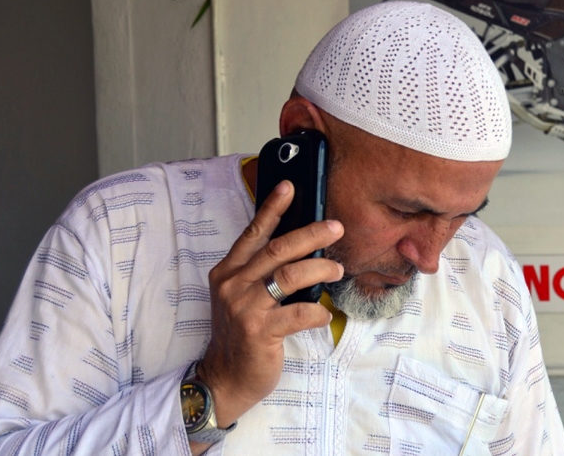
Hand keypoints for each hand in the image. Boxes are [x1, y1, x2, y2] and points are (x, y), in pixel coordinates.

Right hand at [198, 180, 343, 427]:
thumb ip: (260, 273)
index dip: (272, 209)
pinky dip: (316, 312)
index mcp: (228, 272)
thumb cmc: (240, 335)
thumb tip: (300, 249)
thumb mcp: (240, 297)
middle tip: (335, 227)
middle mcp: (233, 285)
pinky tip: (323, 314)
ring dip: (320, 269)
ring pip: (290, 277)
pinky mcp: (260, 331)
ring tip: (338, 270)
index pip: (253, 234)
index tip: (289, 187)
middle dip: (310, 235)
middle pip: (277, 250)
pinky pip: (298, 313)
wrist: (225, 377)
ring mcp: (245, 308)